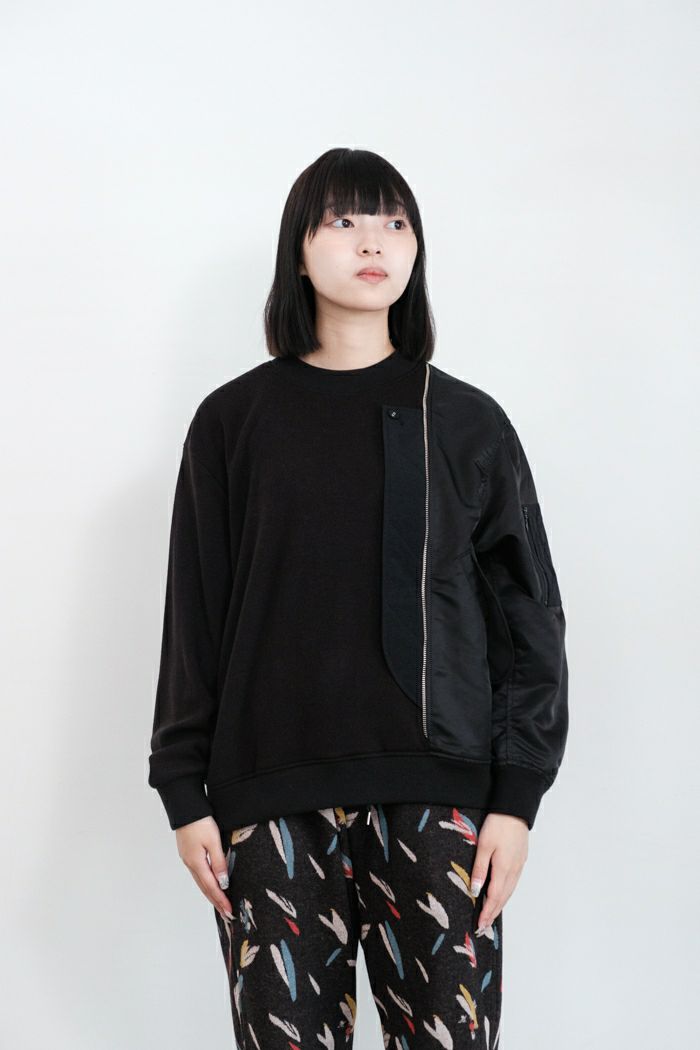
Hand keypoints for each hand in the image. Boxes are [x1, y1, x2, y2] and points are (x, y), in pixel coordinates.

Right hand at [175, 816, 233, 921]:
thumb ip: (218, 862)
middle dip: (216, 901)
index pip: (211, 886)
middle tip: (226, 915)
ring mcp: (188, 859)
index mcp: (196, 863)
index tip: (229, 911)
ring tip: (219, 904)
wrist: (186, 808)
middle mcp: (190, 864)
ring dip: (210, 894)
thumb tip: (223, 883)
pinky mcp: (188, 853)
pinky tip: (210, 885)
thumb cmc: (200, 822)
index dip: (221, 899)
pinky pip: (198, 874)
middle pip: (205, 888)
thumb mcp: (213, 841)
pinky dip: (206, 883)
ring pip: (201, 882)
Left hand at [471, 812, 528, 932]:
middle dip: (493, 912)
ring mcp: (519, 865)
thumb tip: (476, 892)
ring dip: (500, 904)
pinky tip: (501, 894)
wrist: (515, 809)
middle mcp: (513, 870)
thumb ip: (480, 869)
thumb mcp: (484, 845)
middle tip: (485, 926)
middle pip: (503, 897)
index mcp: (503, 869)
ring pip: (509, 891)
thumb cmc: (498, 824)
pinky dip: (506, 893)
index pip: (494, 897)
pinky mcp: (520, 859)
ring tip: (491, 914)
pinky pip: (513, 882)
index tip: (480, 925)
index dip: (487, 912)